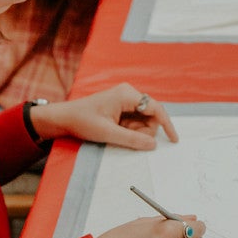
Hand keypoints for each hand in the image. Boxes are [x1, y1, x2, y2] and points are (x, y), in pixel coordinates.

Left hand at [30, 83, 177, 149]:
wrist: (64, 118)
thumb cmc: (83, 121)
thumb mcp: (108, 133)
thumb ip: (132, 139)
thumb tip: (153, 144)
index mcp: (127, 94)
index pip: (156, 108)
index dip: (167, 124)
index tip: (173, 139)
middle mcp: (129, 93)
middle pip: (151, 115)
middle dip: (143, 130)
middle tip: (125, 137)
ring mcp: (126, 99)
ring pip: (144, 119)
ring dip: (135, 131)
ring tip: (117, 133)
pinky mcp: (122, 106)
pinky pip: (135, 120)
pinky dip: (130, 129)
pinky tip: (117, 131)